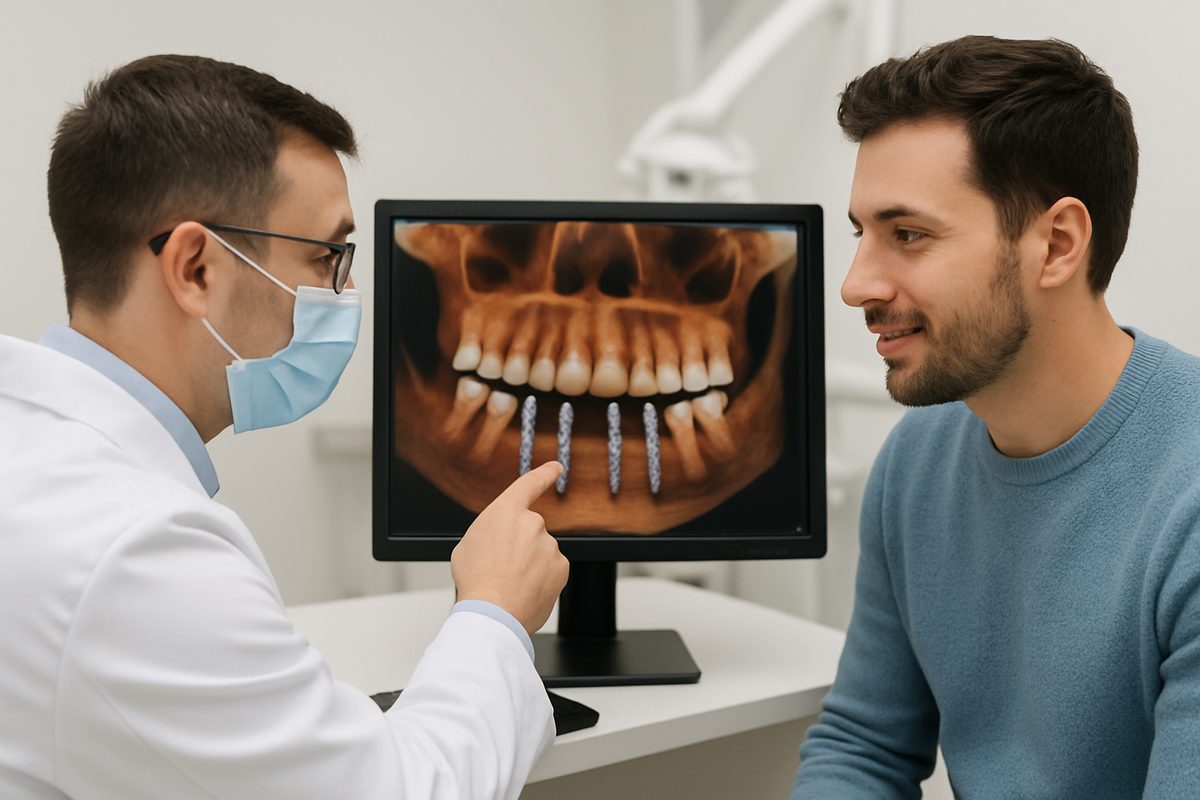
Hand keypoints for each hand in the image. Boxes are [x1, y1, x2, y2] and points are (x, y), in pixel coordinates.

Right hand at [451, 461, 569, 635]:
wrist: (492, 612)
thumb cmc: (476, 580)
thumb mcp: (469, 545)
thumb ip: (491, 532)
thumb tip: (502, 540)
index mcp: (506, 511)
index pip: (529, 484)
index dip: (544, 474)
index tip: (556, 467)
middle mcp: (532, 522)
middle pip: (529, 531)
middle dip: (520, 547)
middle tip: (501, 568)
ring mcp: (549, 545)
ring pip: (541, 553)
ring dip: (530, 565)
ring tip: (510, 583)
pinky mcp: (561, 566)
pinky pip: (551, 570)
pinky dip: (541, 579)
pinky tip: (524, 590)